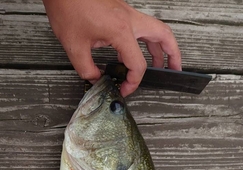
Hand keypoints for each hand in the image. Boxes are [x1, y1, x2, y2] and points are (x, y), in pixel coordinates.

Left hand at [43, 0, 180, 96]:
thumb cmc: (67, 6)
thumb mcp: (74, 46)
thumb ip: (87, 69)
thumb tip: (95, 78)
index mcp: (121, 30)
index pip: (137, 64)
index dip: (133, 82)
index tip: (124, 88)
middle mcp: (129, 19)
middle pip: (163, 36)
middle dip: (173, 55)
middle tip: (175, 69)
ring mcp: (126, 12)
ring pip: (154, 29)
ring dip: (160, 47)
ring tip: (160, 63)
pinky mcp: (120, 10)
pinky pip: (140, 26)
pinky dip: (145, 40)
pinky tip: (137, 51)